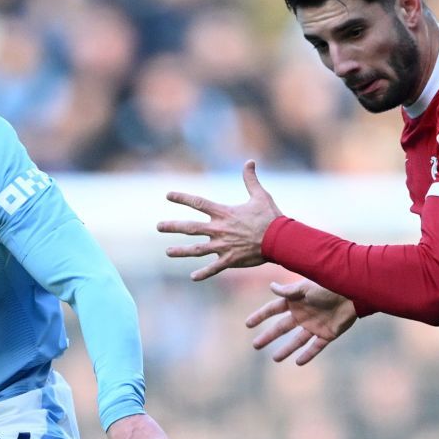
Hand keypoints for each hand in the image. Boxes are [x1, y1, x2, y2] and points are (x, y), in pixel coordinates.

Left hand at [159, 160, 281, 280]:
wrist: (280, 240)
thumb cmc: (271, 217)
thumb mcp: (260, 195)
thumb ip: (250, 179)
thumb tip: (249, 161)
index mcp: (224, 213)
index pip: (198, 203)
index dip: (182, 198)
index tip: (168, 195)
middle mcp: (219, 230)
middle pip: (190, 228)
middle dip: (173, 227)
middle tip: (158, 226)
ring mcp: (223, 246)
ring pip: (197, 250)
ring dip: (181, 251)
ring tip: (167, 252)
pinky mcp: (230, 260)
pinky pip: (214, 268)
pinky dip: (203, 273)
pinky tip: (193, 277)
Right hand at [246, 281, 357, 365]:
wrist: (353, 293)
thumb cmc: (328, 286)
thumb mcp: (306, 288)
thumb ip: (288, 290)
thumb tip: (271, 287)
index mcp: (296, 301)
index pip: (273, 310)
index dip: (260, 316)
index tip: (247, 324)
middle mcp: (303, 315)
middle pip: (282, 328)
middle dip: (268, 336)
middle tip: (255, 345)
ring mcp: (314, 325)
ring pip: (297, 340)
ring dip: (286, 349)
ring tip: (275, 358)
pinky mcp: (328, 334)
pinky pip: (316, 347)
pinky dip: (308, 355)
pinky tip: (298, 362)